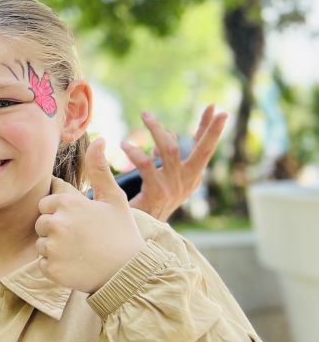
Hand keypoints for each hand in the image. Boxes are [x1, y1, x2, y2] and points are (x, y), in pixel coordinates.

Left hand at [36, 139, 145, 292]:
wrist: (130, 273)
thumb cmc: (122, 233)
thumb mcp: (114, 198)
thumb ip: (99, 169)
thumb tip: (99, 139)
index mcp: (68, 203)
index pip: (46, 205)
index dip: (62, 213)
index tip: (81, 222)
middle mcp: (57, 223)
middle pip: (41, 224)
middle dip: (56, 231)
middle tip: (81, 239)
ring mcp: (53, 248)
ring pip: (41, 245)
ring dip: (56, 250)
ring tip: (80, 253)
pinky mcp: (52, 270)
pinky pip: (43, 265)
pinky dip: (56, 268)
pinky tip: (76, 266)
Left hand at [123, 105, 226, 221]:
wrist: (137, 234)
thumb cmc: (147, 204)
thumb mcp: (162, 178)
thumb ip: (165, 158)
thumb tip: (169, 133)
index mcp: (191, 178)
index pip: (203, 150)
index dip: (209, 129)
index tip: (216, 109)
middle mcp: (187, 182)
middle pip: (203, 151)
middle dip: (211, 130)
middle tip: (217, 108)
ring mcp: (173, 188)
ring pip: (170, 150)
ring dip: (157, 129)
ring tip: (145, 115)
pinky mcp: (156, 192)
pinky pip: (146, 165)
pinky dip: (135, 152)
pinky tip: (124, 145)